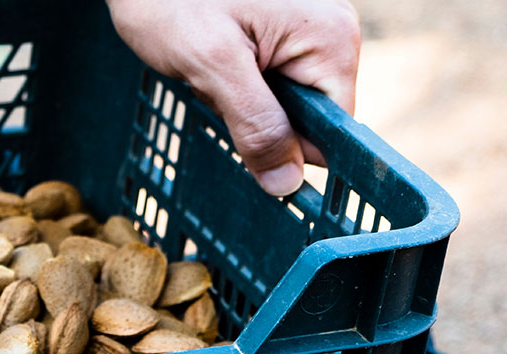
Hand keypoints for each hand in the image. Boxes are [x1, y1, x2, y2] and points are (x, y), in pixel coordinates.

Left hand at [107, 0, 360, 196]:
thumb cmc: (171, 2)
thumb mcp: (212, 67)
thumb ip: (255, 125)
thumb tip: (287, 182)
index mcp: (330, 38)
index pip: (335, 126)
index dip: (291, 146)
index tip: (246, 137)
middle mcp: (329, 31)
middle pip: (305, 116)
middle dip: (255, 118)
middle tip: (215, 84)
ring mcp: (304, 30)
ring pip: (279, 103)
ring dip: (237, 102)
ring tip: (207, 67)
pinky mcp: (277, 32)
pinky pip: (264, 82)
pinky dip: (231, 84)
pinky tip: (209, 61)